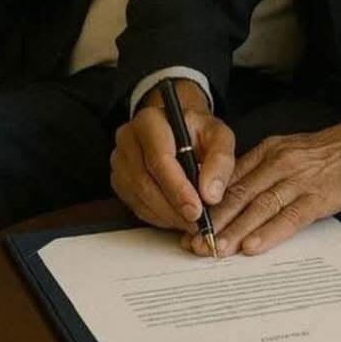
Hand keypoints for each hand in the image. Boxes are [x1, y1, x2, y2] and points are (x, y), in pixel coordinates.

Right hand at [110, 79, 235, 246]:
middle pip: (145, 181)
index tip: (196, 208)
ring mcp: (120, 160)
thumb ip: (220, 160)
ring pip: (139, 197)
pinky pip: (136, 205)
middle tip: (196, 221)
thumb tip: (210, 193)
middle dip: (173, 207)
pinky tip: (177, 216)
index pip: (159, 158)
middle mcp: (128, 138)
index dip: (178, 187)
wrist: (181, 130)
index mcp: (151, 120)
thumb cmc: (198, 131)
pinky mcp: (119, 180)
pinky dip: (158, 216)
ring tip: (191, 221)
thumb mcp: (219, 136)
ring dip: (167, 215)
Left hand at [188, 104, 340, 257]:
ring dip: (236, 230)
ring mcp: (298, 180)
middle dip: (214, 222)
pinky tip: (253, 246)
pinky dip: (269, 232)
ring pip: (260, 207)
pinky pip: (289, 217)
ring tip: (217, 250)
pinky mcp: (317, 196)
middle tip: (195, 243)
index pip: (231, 180)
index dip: (209, 204)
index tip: (190, 223)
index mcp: (268, 152)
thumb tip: (233, 194)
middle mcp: (278, 163)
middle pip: (239, 194)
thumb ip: (261, 169)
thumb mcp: (287, 150)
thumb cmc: (325, 152)